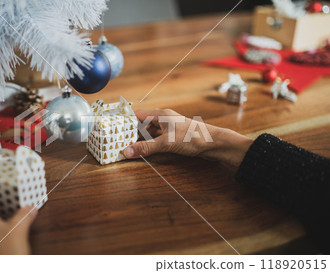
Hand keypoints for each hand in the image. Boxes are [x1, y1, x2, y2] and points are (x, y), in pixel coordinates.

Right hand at [123, 109, 252, 169]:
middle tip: (118, 141)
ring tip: (128, 147)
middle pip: (142, 124)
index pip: (137, 114)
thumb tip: (127, 152)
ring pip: (149, 132)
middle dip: (131, 132)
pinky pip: (156, 139)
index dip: (125, 120)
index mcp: (160, 115)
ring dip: (140, 140)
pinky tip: (144, 151)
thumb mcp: (166, 143)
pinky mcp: (174, 137)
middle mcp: (164, 119)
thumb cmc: (193, 137)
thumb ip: (146, 148)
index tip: (113, 128)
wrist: (215, 144)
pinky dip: (149, 144)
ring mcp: (169, 128)